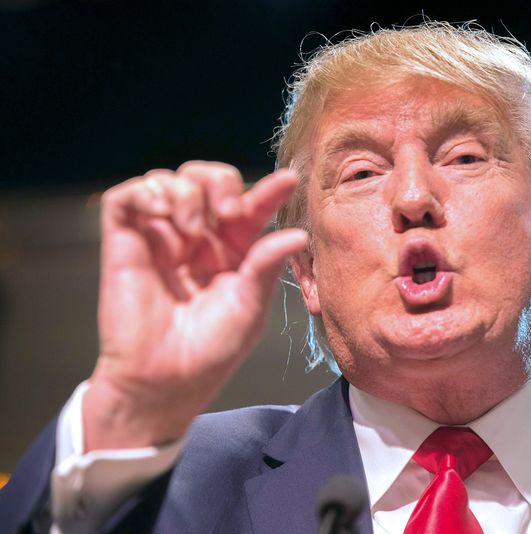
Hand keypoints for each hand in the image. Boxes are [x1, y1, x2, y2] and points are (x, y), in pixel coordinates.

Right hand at [83, 161, 307, 450]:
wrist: (164, 381)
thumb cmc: (211, 351)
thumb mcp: (250, 307)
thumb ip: (268, 266)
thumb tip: (298, 234)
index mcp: (233, 251)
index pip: (251, 207)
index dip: (269, 190)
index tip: (290, 181)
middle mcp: (197, 238)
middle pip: (207, 180)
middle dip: (220, 181)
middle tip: (229, 211)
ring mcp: (160, 238)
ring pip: (169, 180)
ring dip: (186, 191)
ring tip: (190, 226)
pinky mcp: (124, 242)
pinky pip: (126, 197)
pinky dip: (146, 192)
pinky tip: (164, 213)